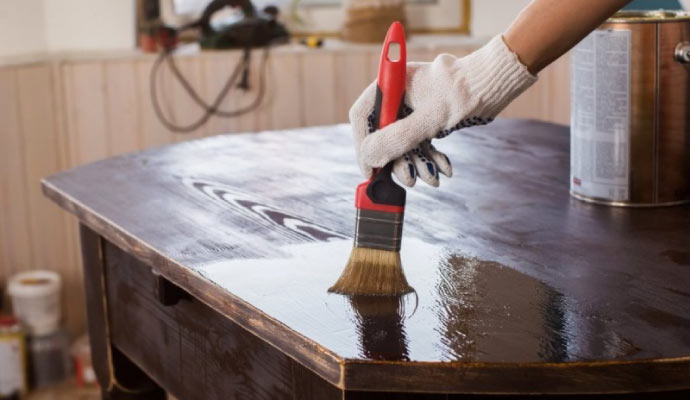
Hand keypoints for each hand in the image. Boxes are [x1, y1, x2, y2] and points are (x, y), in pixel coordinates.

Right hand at [350, 35, 535, 186]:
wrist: (496, 83)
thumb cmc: (464, 92)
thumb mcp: (429, 119)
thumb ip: (397, 138)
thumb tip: (370, 157)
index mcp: (391, 84)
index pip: (363, 117)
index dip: (364, 145)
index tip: (370, 170)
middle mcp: (397, 95)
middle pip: (382, 133)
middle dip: (397, 160)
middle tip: (408, 179)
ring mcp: (411, 107)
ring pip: (403, 142)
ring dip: (416, 163)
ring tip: (432, 179)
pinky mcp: (426, 118)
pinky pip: (420, 142)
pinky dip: (430, 158)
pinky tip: (443, 170)